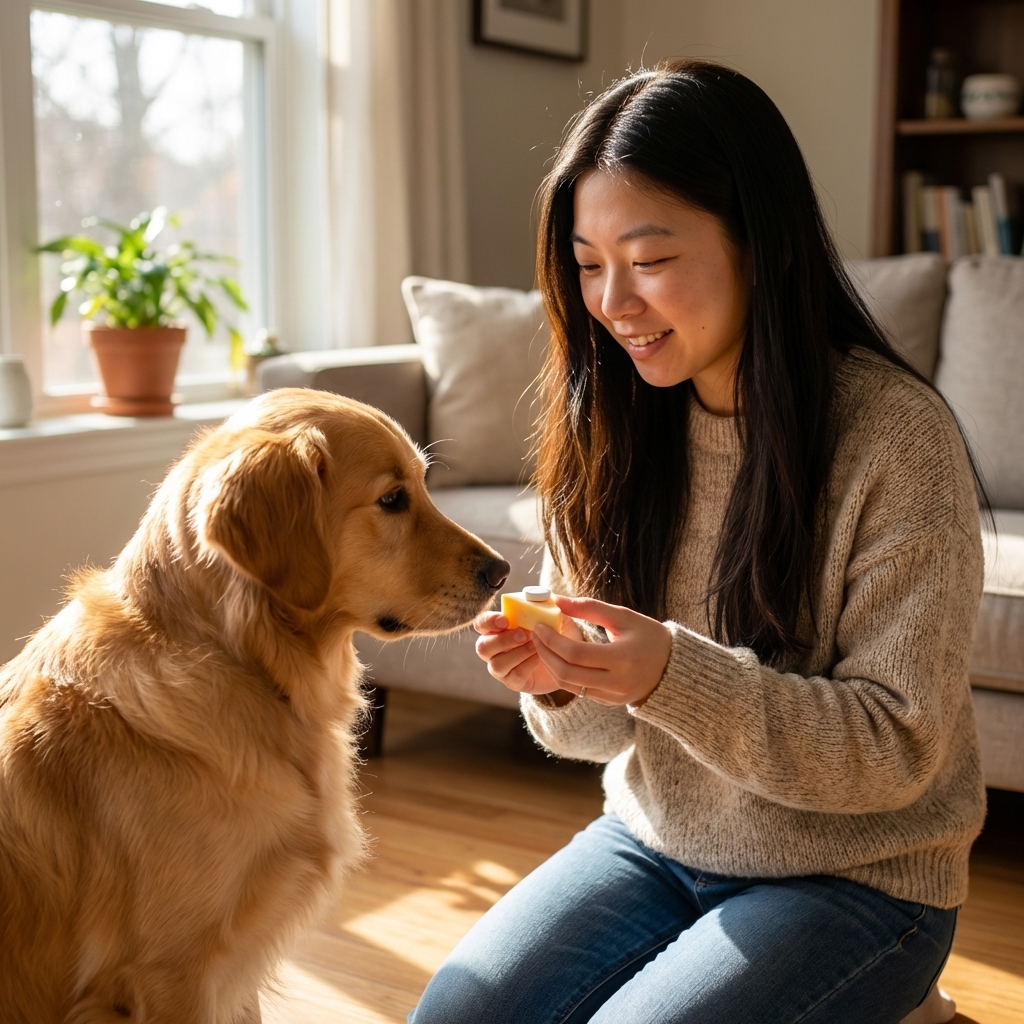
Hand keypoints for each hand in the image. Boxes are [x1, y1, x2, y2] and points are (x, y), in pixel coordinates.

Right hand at [474, 607, 584, 696]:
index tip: (505, 620)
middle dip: (502, 641)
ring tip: (536, 646)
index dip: (488, 622)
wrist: (570, 658)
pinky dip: (526, 666)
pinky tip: (540, 658)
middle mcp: (494, 648)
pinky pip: (512, 677)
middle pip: (482, 647)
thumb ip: (547, 604)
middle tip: (523, 635)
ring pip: (496, 664)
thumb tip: (545, 595)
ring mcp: (502, 666)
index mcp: (498, 628)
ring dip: (516, 654)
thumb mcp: (554, 615)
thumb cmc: (556, 632)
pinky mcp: (513, 681)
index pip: (482, 623)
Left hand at [530, 596, 671, 706]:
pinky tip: (557, 658)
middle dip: (545, 653)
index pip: (575, 654)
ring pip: (568, 685)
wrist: (674, 668)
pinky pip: (578, 691)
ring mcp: (612, 696)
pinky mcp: (608, 702)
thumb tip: (557, 600)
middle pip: (567, 673)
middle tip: (535, 635)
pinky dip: (563, 674)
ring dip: (550, 665)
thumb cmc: (649, 637)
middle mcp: (617, 682)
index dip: (552, 640)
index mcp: (622, 659)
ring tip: (542, 645)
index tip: (539, 626)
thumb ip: (590, 608)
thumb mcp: (623, 617)